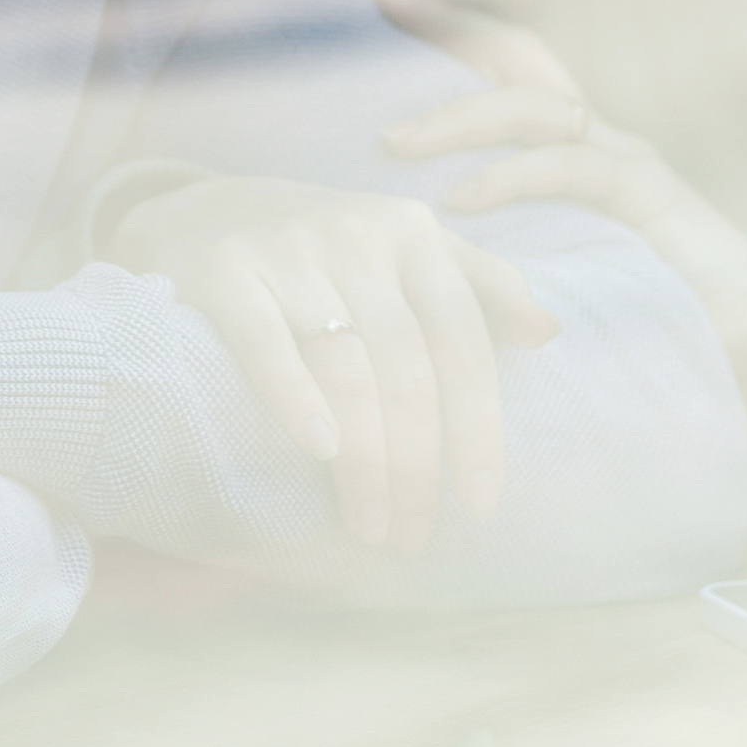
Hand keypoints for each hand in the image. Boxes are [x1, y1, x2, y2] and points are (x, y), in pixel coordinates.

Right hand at [103, 173, 556, 553]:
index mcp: (413, 232)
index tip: (481, 503)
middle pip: (406, 369)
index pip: (463, 341)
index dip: (478, 427)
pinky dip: (296, 398)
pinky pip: (267, 343)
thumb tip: (548, 332)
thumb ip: (479, 284)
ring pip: (346, 369)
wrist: (199, 210)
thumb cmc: (324, 248)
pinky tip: (320, 451)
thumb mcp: (406, 248)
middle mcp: (357, 233)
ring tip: (370, 526)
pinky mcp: (225, 269)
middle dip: (417, 465)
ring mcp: (288, 248)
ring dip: (365, 461)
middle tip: (412, 536)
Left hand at [375, 0, 746, 378]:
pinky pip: (567, 170)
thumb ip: (503, 250)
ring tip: (393, 144)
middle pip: (519, 58)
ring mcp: (629, 159)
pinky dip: (508, 179)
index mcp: (582, 148)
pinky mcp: (649, 195)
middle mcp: (604, 138)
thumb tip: (414, 244)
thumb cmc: (653, 320)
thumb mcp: (558, 271)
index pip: (511, 69)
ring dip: (456, 120)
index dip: (454, 30)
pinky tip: (460, 201)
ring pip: (531, 108)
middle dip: (450, 25)